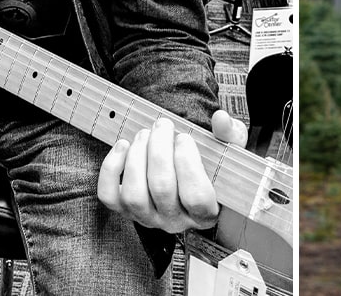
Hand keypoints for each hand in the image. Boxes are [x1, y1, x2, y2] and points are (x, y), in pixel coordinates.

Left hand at [97, 110, 247, 233]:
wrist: (187, 174)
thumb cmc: (210, 164)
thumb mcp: (228, 150)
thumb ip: (230, 134)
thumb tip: (220, 119)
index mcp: (206, 212)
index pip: (196, 197)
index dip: (188, 164)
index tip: (185, 137)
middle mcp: (175, 221)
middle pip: (162, 190)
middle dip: (159, 151)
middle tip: (163, 125)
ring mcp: (147, 218)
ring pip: (134, 195)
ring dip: (137, 158)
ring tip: (145, 134)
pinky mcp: (124, 210)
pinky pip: (109, 196)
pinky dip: (111, 169)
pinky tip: (123, 146)